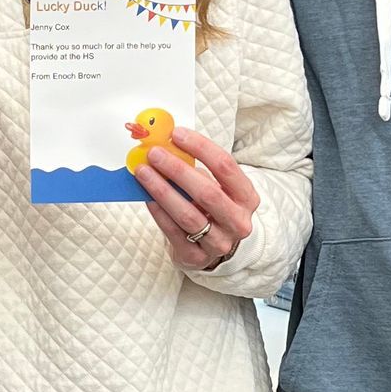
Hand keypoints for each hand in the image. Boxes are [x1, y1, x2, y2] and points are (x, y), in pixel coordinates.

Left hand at [132, 128, 256, 271]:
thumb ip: (196, 169)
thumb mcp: (215, 187)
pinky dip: (158, 211)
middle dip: (177, 170)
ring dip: (162, 190)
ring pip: (188, 215)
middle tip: (155, 153)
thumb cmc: (213, 210)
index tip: (177, 134)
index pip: (226, 167)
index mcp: (247, 197)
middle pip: (207, 193)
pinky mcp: (197, 257)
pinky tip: (146, 196)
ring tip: (143, 172)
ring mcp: (219, 243)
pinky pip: (173, 231)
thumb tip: (167, 147)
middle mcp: (238, 222)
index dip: (201, 147)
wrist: (214, 247)